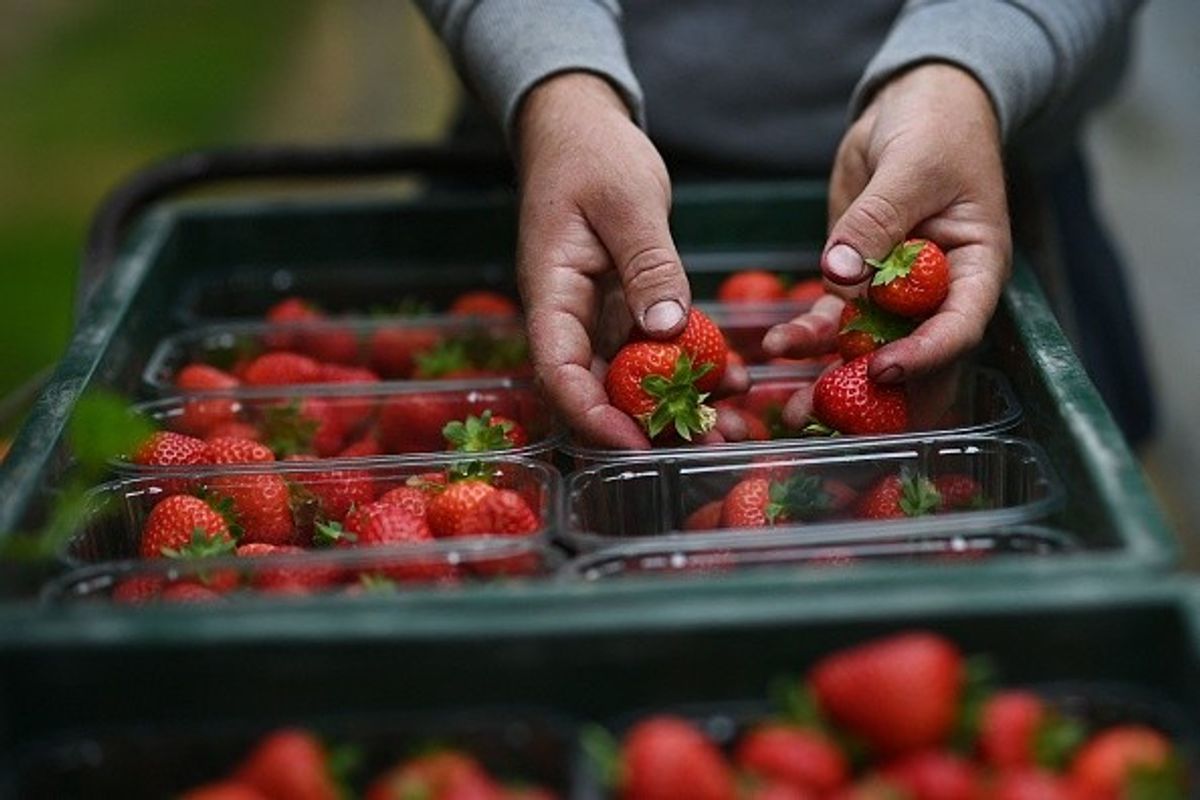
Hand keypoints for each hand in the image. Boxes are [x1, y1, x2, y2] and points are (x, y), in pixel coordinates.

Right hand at [516, 73, 745, 447]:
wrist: (581, 127)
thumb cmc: (591, 154)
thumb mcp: (626, 202)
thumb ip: (649, 265)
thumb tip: (669, 331)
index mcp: (552, 294)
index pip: (559, 372)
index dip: (594, 416)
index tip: (638, 443)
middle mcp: (571, 316)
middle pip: (598, 389)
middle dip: (647, 426)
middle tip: (708, 448)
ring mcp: (598, 316)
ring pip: (631, 378)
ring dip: (676, 407)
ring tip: (731, 428)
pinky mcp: (625, 308)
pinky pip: (655, 351)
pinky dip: (691, 369)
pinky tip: (733, 381)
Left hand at [764, 63, 1010, 383]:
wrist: (915, 103)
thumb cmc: (938, 128)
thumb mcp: (912, 167)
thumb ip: (877, 221)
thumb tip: (839, 271)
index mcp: (975, 270)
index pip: (957, 327)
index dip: (923, 357)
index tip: (882, 370)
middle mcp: (937, 293)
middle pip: (911, 356)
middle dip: (870, 393)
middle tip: (825, 418)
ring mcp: (895, 293)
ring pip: (864, 348)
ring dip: (828, 378)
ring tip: (789, 409)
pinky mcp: (857, 282)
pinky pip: (832, 321)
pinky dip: (806, 338)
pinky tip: (775, 351)